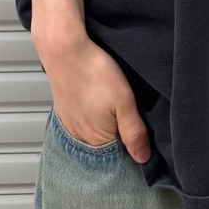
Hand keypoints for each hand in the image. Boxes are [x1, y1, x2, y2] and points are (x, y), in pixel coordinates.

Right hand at [33, 28, 152, 163]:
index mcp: (98, 141)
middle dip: (121, 139)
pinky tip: (99, 106)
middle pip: (107, 148)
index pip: (121, 158)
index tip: (143, 136)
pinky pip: (83, 125)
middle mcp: (81, 139)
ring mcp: (70, 126)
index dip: (134, 149)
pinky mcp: (65, 113)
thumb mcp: (124, 100)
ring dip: (107, 129)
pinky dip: (93, 120)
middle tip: (129, 116)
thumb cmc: (95, 72)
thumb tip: (143, 158)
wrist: (64, 50)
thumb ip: (134, 132)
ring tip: (114, 110)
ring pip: (95, 136)